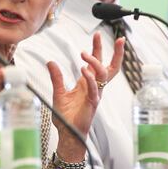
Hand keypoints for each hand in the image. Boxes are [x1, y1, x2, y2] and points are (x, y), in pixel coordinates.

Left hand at [47, 32, 123, 160]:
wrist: (67, 133)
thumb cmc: (65, 116)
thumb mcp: (58, 92)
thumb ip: (57, 77)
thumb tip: (50, 61)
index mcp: (87, 83)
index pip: (96, 62)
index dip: (98, 48)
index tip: (97, 34)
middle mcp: (94, 87)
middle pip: (109, 67)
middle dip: (114, 52)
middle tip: (117, 39)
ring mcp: (95, 94)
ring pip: (103, 75)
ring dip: (95, 62)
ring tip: (84, 53)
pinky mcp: (92, 103)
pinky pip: (94, 89)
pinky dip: (90, 79)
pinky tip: (84, 70)